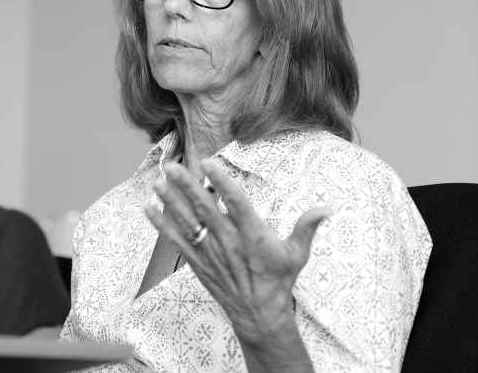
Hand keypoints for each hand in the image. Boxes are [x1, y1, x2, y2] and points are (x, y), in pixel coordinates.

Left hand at [145, 160, 330, 346]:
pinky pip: (177, 241)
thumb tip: (327, 208)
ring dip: (171, 202)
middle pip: (205, 210)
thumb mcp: (297, 254)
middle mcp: (229, 242)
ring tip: (158, 182)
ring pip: (188, 223)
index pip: (236, 204)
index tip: (209, 163)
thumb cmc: (278, 281)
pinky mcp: (198, 262)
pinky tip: (150, 208)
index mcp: (253, 236)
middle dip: (188, 188)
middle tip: (174, 167)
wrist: (259, 315)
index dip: (222, 183)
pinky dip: (162, 225)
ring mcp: (211, 252)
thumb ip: (307, 228)